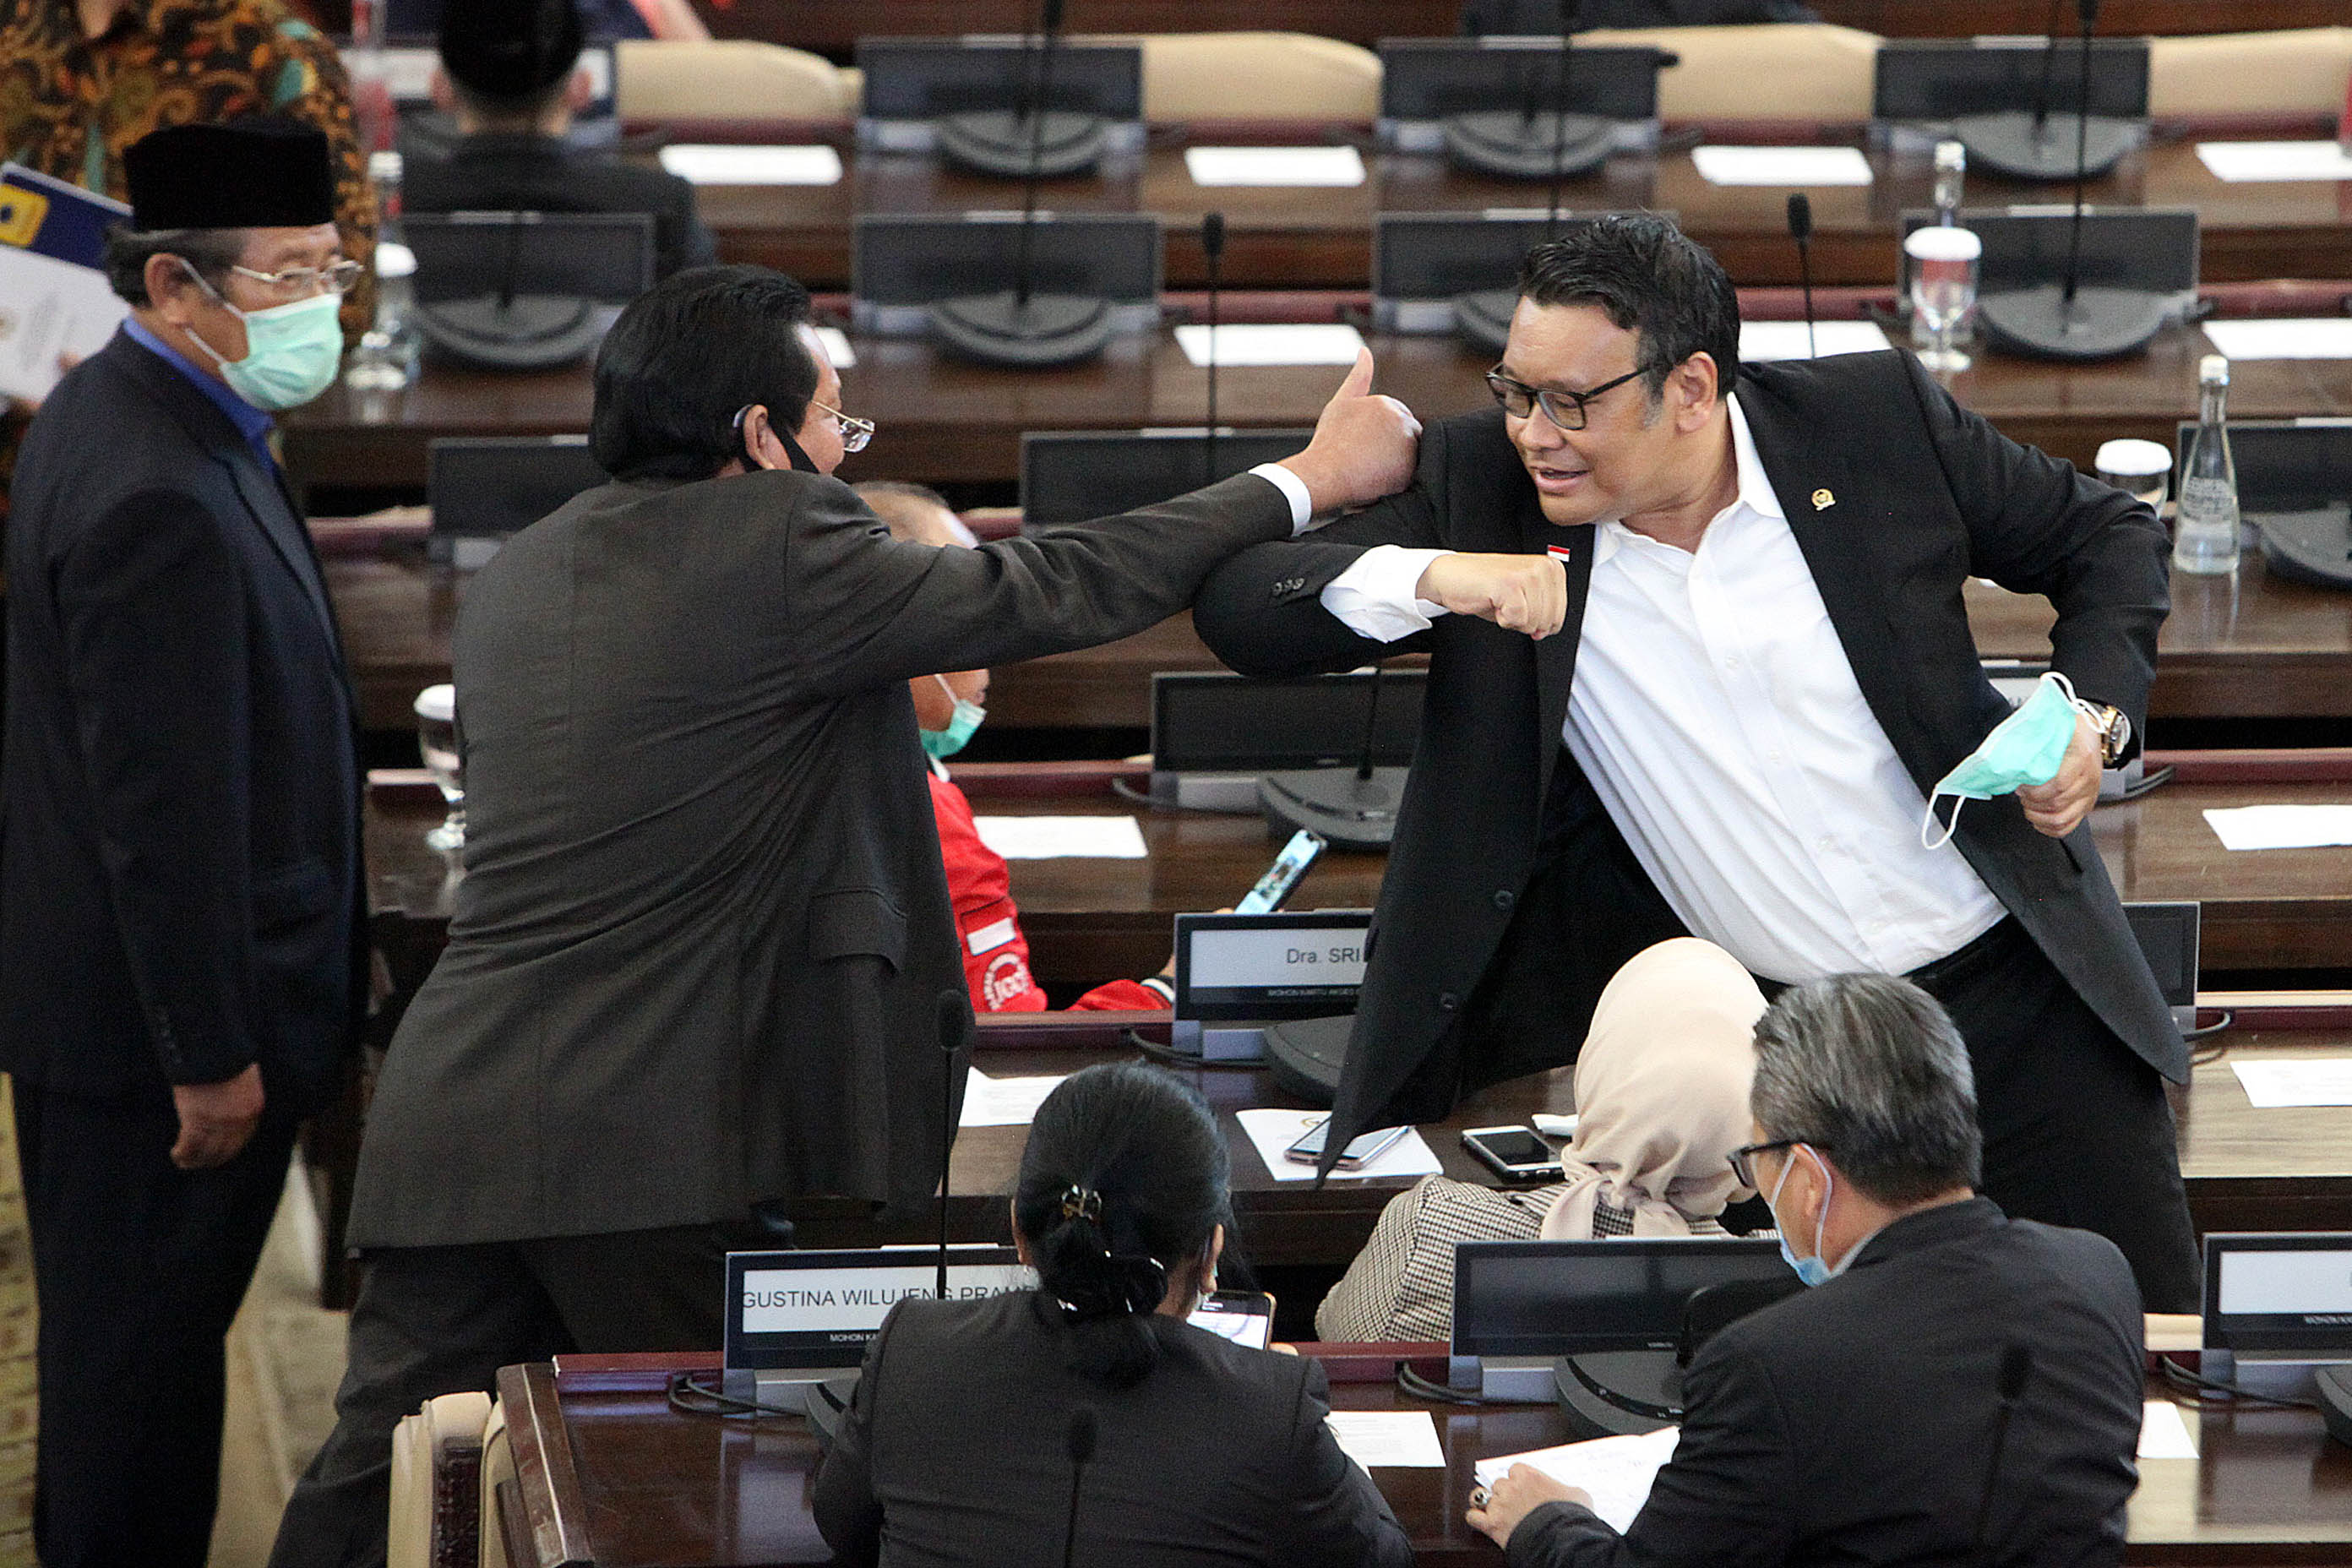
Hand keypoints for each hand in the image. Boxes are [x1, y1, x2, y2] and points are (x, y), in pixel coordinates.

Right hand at [171, 1063, 264, 1169]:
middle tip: (202, 1162)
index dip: (230, 1147)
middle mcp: (239, 1122)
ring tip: (185, 1162)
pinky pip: (189, 1147)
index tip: (221, 1152)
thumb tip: (229, 1103)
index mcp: (253, 1108)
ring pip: (206, 1152)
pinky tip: (176, 1155)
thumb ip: (239, 1095)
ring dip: (195, 1160)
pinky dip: (182, 1153)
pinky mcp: (196, 1124)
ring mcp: (217, 1125)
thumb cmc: (226, 1057)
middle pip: (226, 1150)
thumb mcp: (243, 1078)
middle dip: (213, 1158)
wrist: (212, 1051)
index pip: (243, 1137)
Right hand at [1276, 348, 1421, 513]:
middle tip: (1364, 462)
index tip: (1360, 449)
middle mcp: (1401, 417)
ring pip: (1409, 455)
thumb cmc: (1328, 442)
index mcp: (1385, 403)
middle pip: (1403, 438)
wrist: (1325, 473)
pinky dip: (1399, 478)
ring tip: (1369, 470)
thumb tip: (1365, 351)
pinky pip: (1412, 473)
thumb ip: (1358, 377)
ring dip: (1395, 463)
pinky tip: (1379, 480)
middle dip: (1389, 449)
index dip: (1376, 440)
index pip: (1392, 423)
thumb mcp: (1340, 404)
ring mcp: (1408, 441)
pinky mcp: (1412, 464)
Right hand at [1414, 553, 1567, 639]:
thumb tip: (1545, 631)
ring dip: (1512, 619)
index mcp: (1552, 568)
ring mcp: (1528, 574)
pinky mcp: (1511, 584)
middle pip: (1547, 620)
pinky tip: (1493, 602)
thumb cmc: (1484, 587)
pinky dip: (1502, 619)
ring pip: (1533, 622)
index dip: (1536, 621)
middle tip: (1506, 603)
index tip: (1518, 606)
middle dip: (1524, 621)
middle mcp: (1544, 567)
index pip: (1559, 615)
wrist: (1451, 576)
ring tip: (1499, 601)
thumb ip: (1542, 613)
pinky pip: (1517, 620)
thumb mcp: (1523, 597)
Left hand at [1467, 1464, 1589, 1546]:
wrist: (1562, 1540)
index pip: (1515, 1470)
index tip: (1524, 1488)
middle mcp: (1511, 1487)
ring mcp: (1500, 1505)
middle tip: (1516, 1504)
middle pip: (1500, 1484)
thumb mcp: (1578, 1495)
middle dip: (1506, 1493)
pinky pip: (1473, 1517)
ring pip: (1484, 1497)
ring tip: (1497, 1510)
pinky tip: (1481, 1520)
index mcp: (1529, 1476)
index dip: (1519, 1480)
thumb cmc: (1571, 1517)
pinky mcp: (1492, 1525)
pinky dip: (1476, 1519)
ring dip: (1490, 1504)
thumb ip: (1568, 1489)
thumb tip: (1571, 1493)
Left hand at [2014, 711, 2101, 837]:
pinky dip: (2049, 828)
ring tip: (2028, 804)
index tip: (2020, 786)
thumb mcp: (2051, 727)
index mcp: (2081, 757)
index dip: (2034, 790)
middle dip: (2032, 802)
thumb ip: (2032, 742)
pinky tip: (2037, 819)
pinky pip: (2069, 826)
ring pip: (2061, 819)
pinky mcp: (2086, 804)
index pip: (2058, 785)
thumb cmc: (2067, 729)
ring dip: (2038, 816)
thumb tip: (2007, 757)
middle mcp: (2089, 778)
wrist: (2087, 732)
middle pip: (2057, 803)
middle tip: (2021, 793)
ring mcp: (2089, 793)